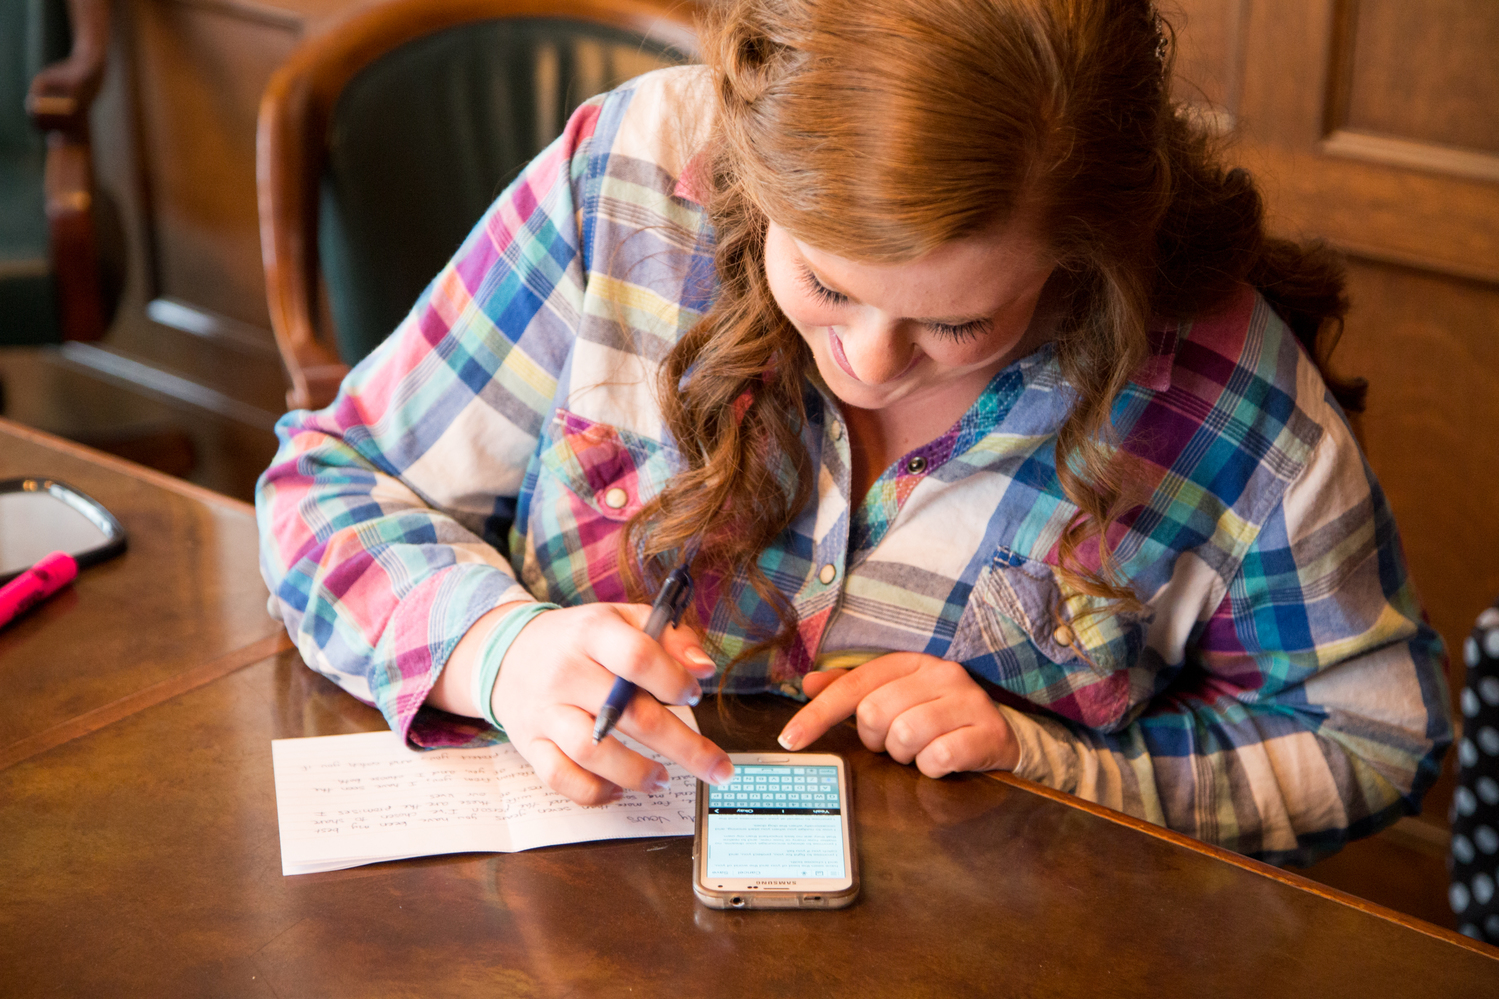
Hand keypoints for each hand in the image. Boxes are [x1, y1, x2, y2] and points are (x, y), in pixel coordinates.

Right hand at [490, 603, 734, 804]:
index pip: (636, 656)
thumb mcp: (623, 619)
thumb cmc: (580, 640)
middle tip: (717, 768)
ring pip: (593, 752)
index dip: (673, 679)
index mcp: (593, 633)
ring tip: (663, 779)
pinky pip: (561, 778)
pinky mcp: (531, 744)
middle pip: (629, 714)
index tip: (695, 696)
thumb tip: (704, 670)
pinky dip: (594, 792)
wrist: (508, 653)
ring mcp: (546, 711)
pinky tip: (619, 789)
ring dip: (637, 773)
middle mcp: (566, 672)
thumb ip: (669, 637)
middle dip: (684, 747)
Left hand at [777, 652, 1018, 777]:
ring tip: (920, 751)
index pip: (853, 686)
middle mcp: (941, 673)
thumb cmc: (939, 716)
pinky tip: (941, 762)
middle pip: (875, 713)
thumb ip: (852, 690)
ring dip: (905, 756)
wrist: (1001, 735)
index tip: (789, 740)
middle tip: (894, 743)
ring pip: (905, 736)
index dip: (817, 715)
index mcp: (911, 662)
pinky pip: (938, 758)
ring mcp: (968, 700)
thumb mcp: (896, 697)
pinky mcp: (988, 731)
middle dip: (877, 740)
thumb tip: (809, 683)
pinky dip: (931, 768)